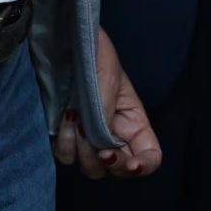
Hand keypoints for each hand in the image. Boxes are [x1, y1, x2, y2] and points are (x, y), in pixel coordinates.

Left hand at [55, 28, 161, 178]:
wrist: (61, 40)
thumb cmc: (93, 54)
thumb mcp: (107, 82)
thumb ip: (107, 117)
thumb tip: (102, 148)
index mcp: (134, 123)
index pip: (150, 158)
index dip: (143, 167)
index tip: (129, 163)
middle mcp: (115, 135)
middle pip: (118, 170)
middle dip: (108, 162)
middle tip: (100, 148)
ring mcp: (90, 137)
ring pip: (91, 168)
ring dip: (82, 150)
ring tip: (75, 118)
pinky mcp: (67, 135)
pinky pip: (66, 155)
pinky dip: (65, 142)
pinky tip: (65, 117)